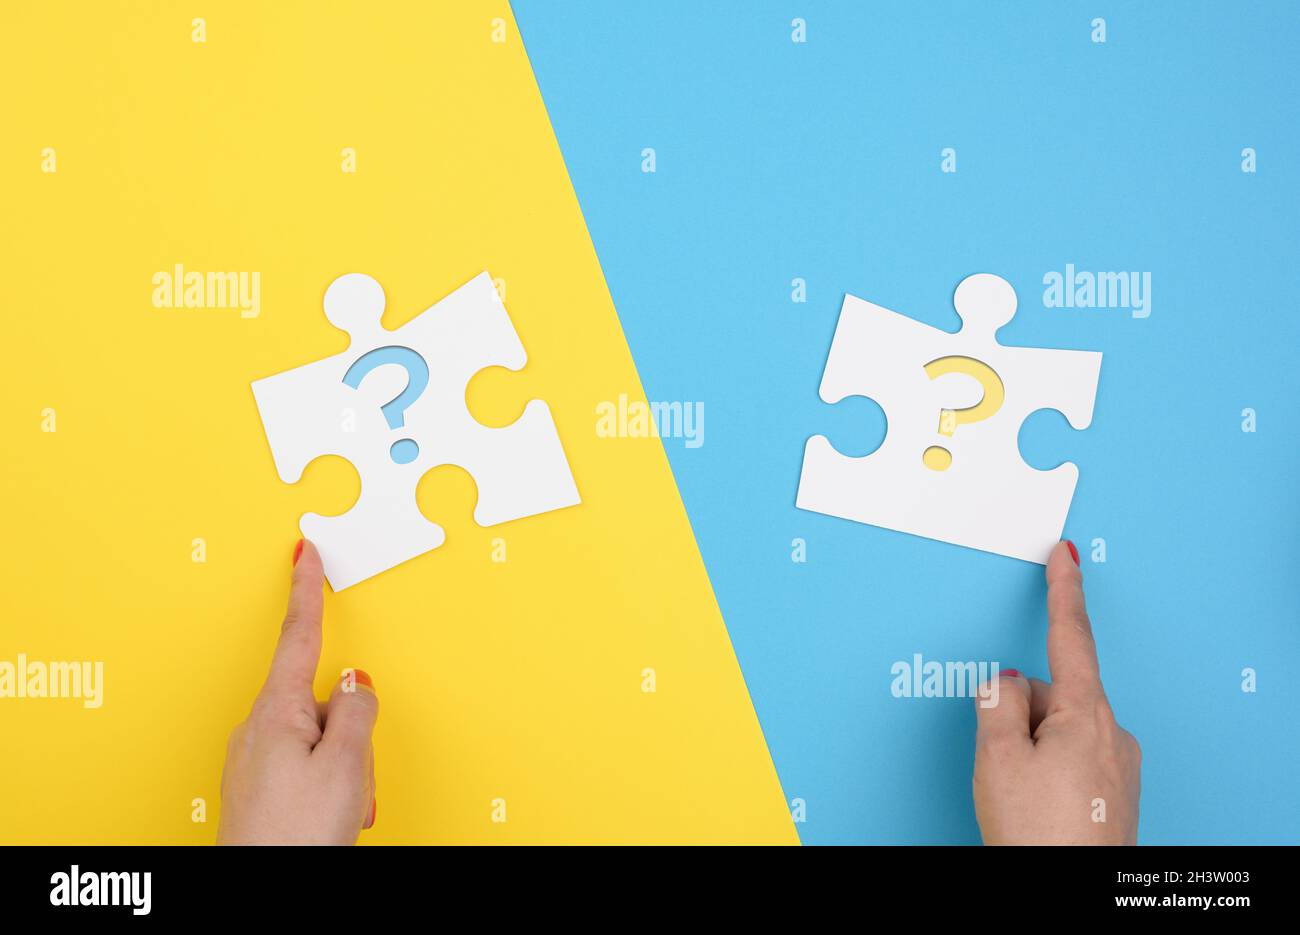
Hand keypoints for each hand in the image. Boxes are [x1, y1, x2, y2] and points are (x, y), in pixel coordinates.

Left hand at [217, 540, 377, 844]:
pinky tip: (330, 813)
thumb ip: (358, 710)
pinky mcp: (260, 787)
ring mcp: (256, 760)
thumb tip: (358, 681)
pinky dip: (329, 784)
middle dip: (351, 728)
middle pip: (322, 698)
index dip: (305, 588)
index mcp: (277, 711)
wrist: (261, 891)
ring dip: (344, 765)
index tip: (304, 552)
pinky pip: (308, 766)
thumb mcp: (346, 763)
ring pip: (321, 737)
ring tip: (342, 803)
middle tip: (354, 772)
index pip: (298, 634)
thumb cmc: (295, 836)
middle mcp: (259, 729)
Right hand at [973, 541, 1140, 844]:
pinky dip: (1046, 771)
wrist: (1071, 898)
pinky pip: (1070, 760)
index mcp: (1084, 715)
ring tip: (1017, 796)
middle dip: (1017, 713)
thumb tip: (1004, 683)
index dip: (1063, 590)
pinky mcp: (1115, 796)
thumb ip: (995, 705)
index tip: (1064, 555)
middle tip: (999, 762)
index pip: (1070, 637)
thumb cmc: (1040, 836)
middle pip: (1050, 693)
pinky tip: (1034, 805)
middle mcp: (1111, 735)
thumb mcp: (997, 760)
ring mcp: (1117, 767)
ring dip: (1029, 747)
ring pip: (1057, 729)